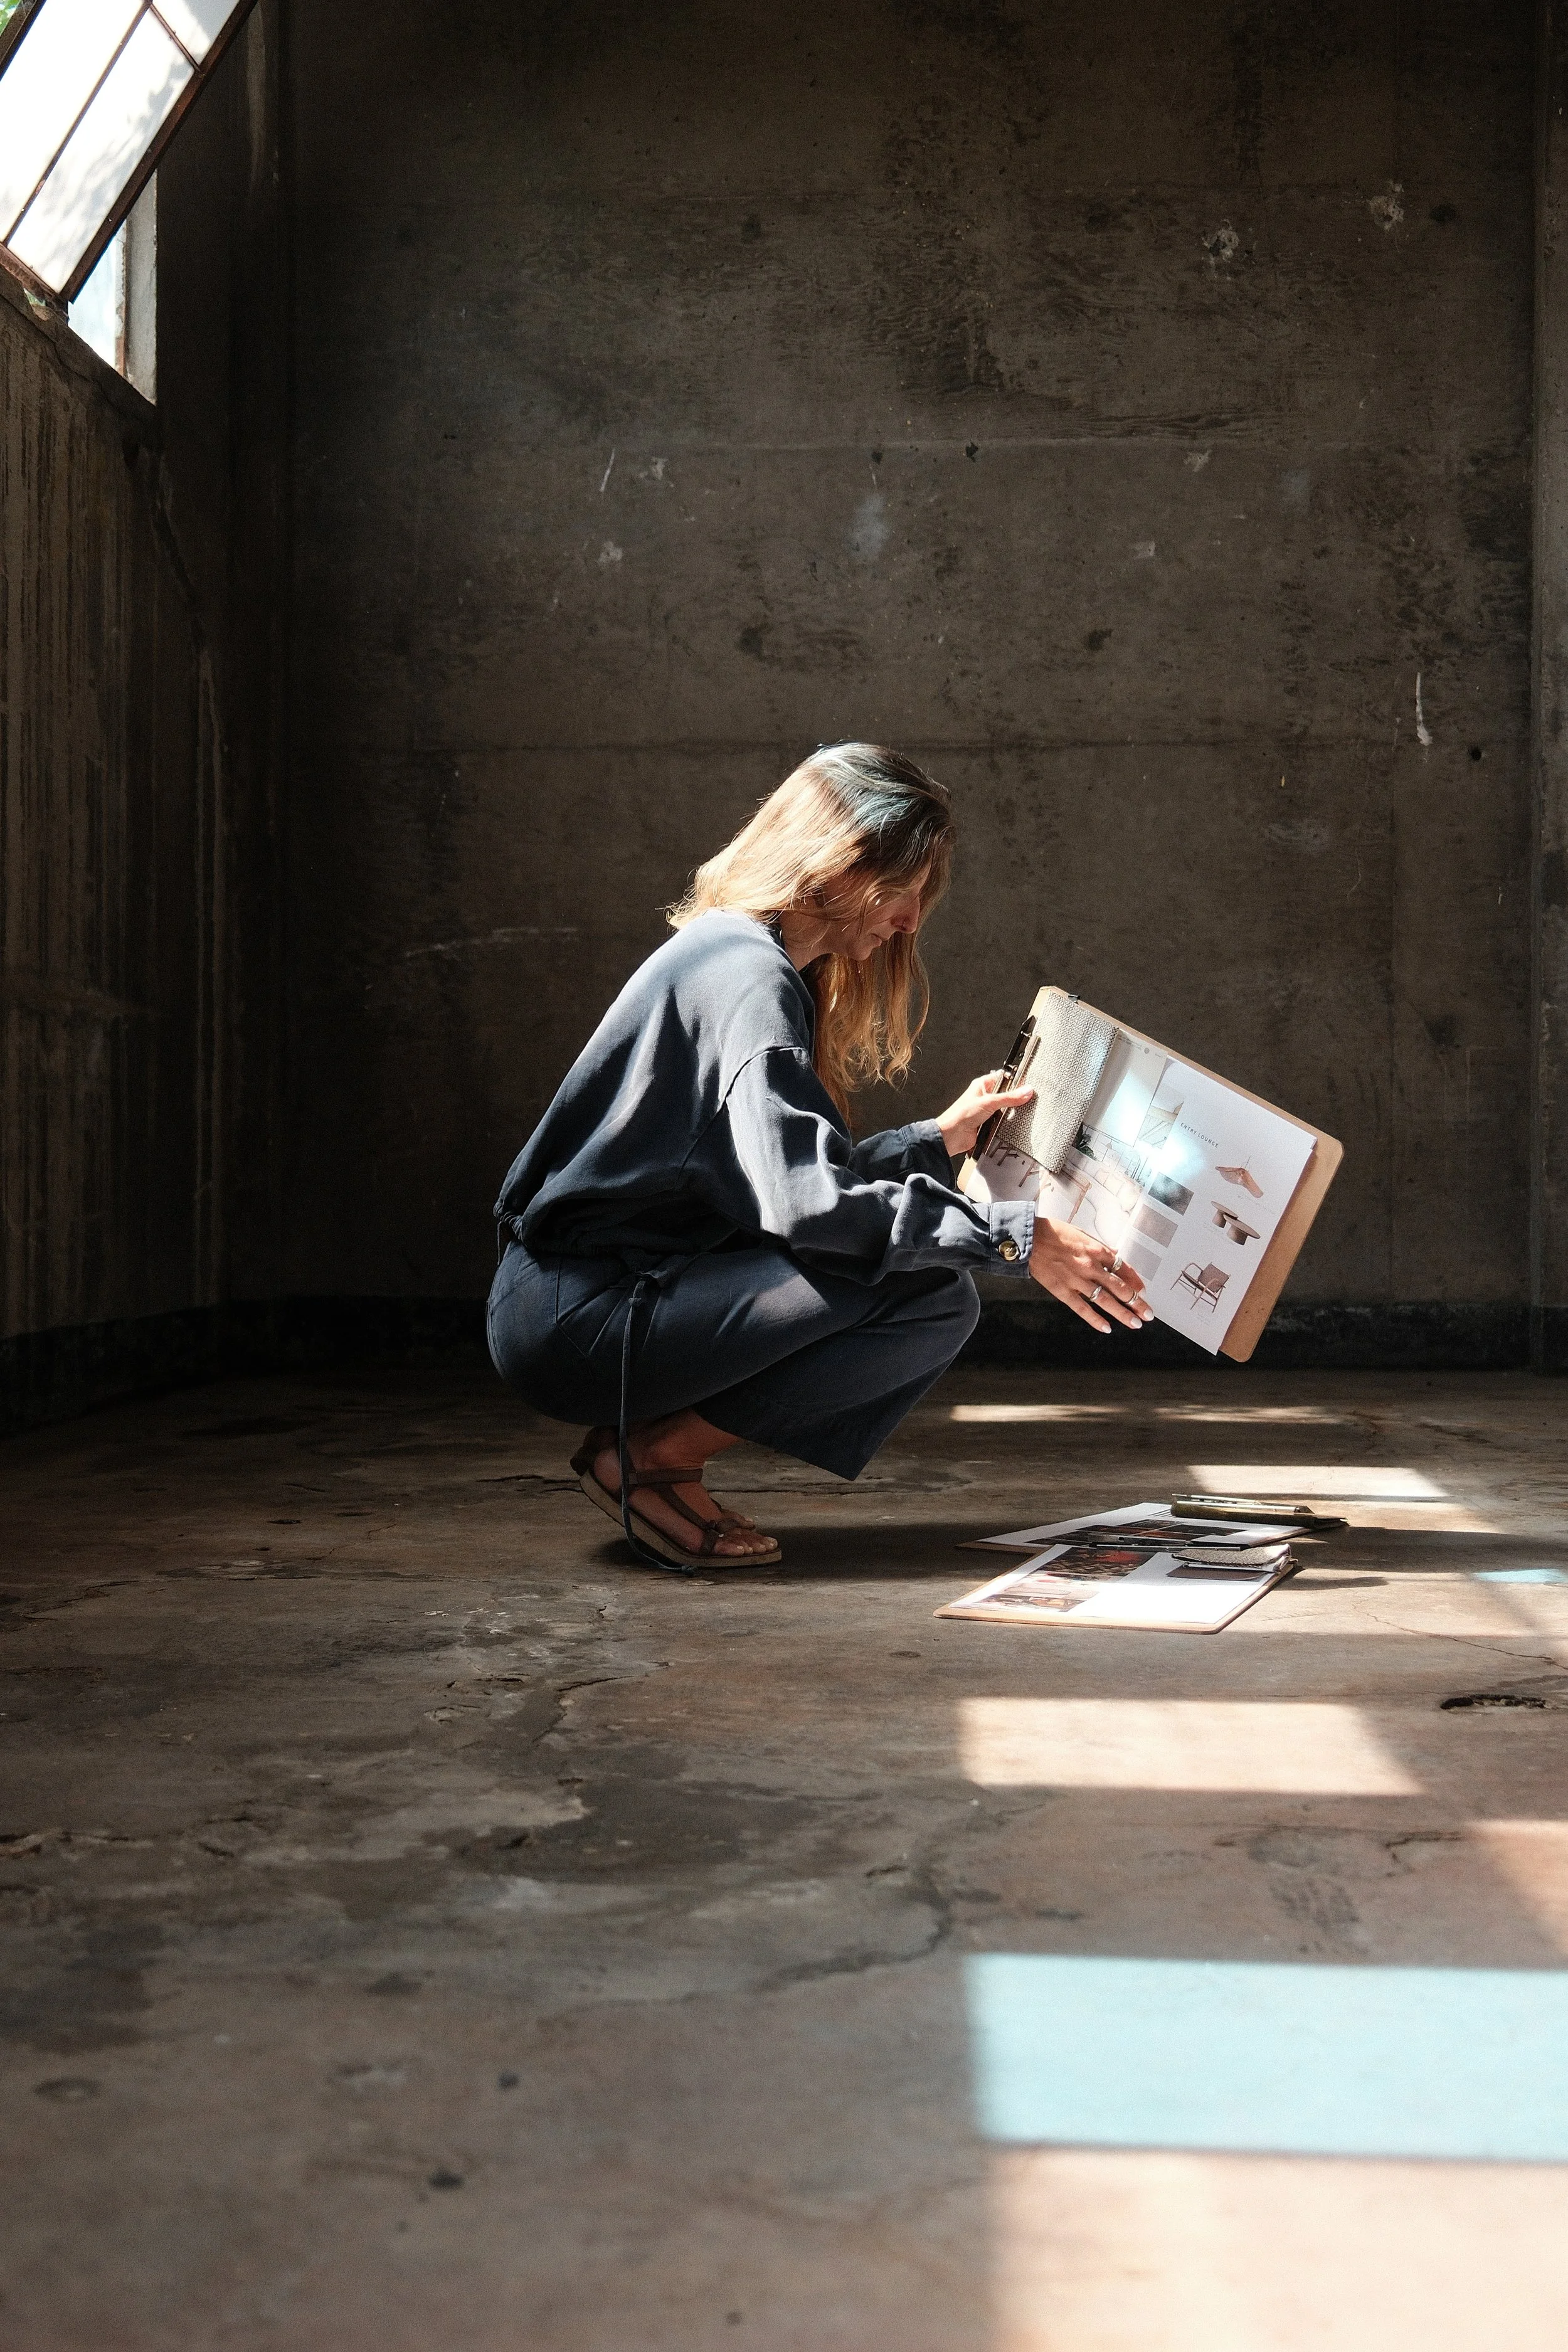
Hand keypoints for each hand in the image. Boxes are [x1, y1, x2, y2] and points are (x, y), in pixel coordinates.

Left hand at [937, 1068, 1035, 1157]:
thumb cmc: (961, 1114)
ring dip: (1010, 1113)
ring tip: (1018, 1113)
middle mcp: (985, 1096)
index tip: (1028, 1084)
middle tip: (1026, 1100)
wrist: (952, 1136)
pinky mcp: (989, 1123)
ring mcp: (988, 1110)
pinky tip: (1010, 1124)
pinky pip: (1003, 1122)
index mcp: (983, 1085)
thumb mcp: (989, 1102)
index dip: (1016, 1080)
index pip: (1004, 1078)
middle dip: (1015, 1099)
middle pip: (1007, 1094)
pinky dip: (1006, 1123)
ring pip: (1006, 1109)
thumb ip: (1009, 1097)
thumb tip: (1026, 1091)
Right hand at [1028, 1219, 1152, 1333]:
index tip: (1143, 1291)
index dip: (1135, 1281)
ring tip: (1135, 1324)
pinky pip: (1083, 1309)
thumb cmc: (1053, 1232)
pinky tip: (1106, 1328)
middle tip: (1148, 1313)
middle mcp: (1091, 1267)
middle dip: (1137, 1302)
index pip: (1123, 1268)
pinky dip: (1095, 1320)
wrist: (1028, 1238)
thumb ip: (1099, 1247)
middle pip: (1120, 1288)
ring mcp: (1077, 1281)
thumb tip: (1114, 1255)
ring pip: (1105, 1301)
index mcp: (1096, 1250)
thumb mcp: (1081, 1233)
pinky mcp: (1063, 1291)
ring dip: (1122, 1314)